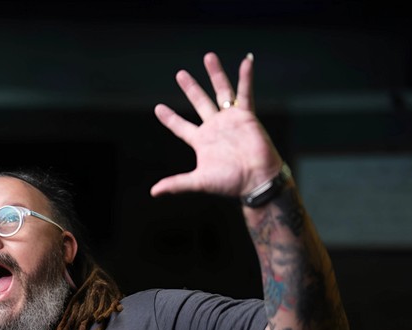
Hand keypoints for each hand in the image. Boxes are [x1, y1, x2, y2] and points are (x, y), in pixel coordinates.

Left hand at [150, 52, 283, 198]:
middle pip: (199, 102)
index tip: (158, 108)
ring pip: (221, 91)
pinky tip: (246, 61)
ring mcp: (230, 120)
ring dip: (215, 74)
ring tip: (208, 56)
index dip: (170, 118)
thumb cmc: (230, 183)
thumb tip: (154, 192)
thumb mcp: (199, 181)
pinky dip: (246, 77)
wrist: (257, 180)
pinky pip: (246, 93)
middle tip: (180, 74)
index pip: (181, 127)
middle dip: (191, 88)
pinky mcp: (246, 116)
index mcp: (201, 142)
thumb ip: (177, 183)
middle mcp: (214, 127)